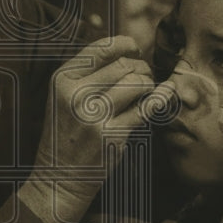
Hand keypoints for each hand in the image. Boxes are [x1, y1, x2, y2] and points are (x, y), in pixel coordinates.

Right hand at [19, 36, 153, 222]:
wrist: (58, 177)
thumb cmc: (66, 133)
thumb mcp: (64, 97)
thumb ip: (88, 73)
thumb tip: (127, 49)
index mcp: (62, 80)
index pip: (100, 48)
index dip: (125, 44)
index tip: (135, 49)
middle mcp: (76, 94)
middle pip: (123, 66)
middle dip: (140, 68)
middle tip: (143, 77)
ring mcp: (94, 116)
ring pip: (137, 84)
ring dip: (148, 85)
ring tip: (145, 91)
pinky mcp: (112, 135)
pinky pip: (145, 109)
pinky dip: (159, 99)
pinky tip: (164, 95)